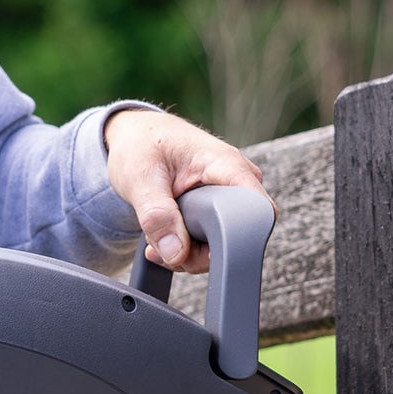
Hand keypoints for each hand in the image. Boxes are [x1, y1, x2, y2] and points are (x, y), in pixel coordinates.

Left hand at [104, 108, 272, 275]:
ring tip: (155, 237)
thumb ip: (157, 215)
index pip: (257, 211)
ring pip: (220, 246)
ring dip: (185, 253)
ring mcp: (229, 198)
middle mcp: (236, 182)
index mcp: (227, 164)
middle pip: (236, 237)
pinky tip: (159, 241)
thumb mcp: (140, 177)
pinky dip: (183, 249)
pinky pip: (209, 243)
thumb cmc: (141, 145)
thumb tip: (176, 254)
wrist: (135, 139)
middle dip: (196, 253)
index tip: (199, 252)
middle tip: (159, 244)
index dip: (235, 240)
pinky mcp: (218, 211)